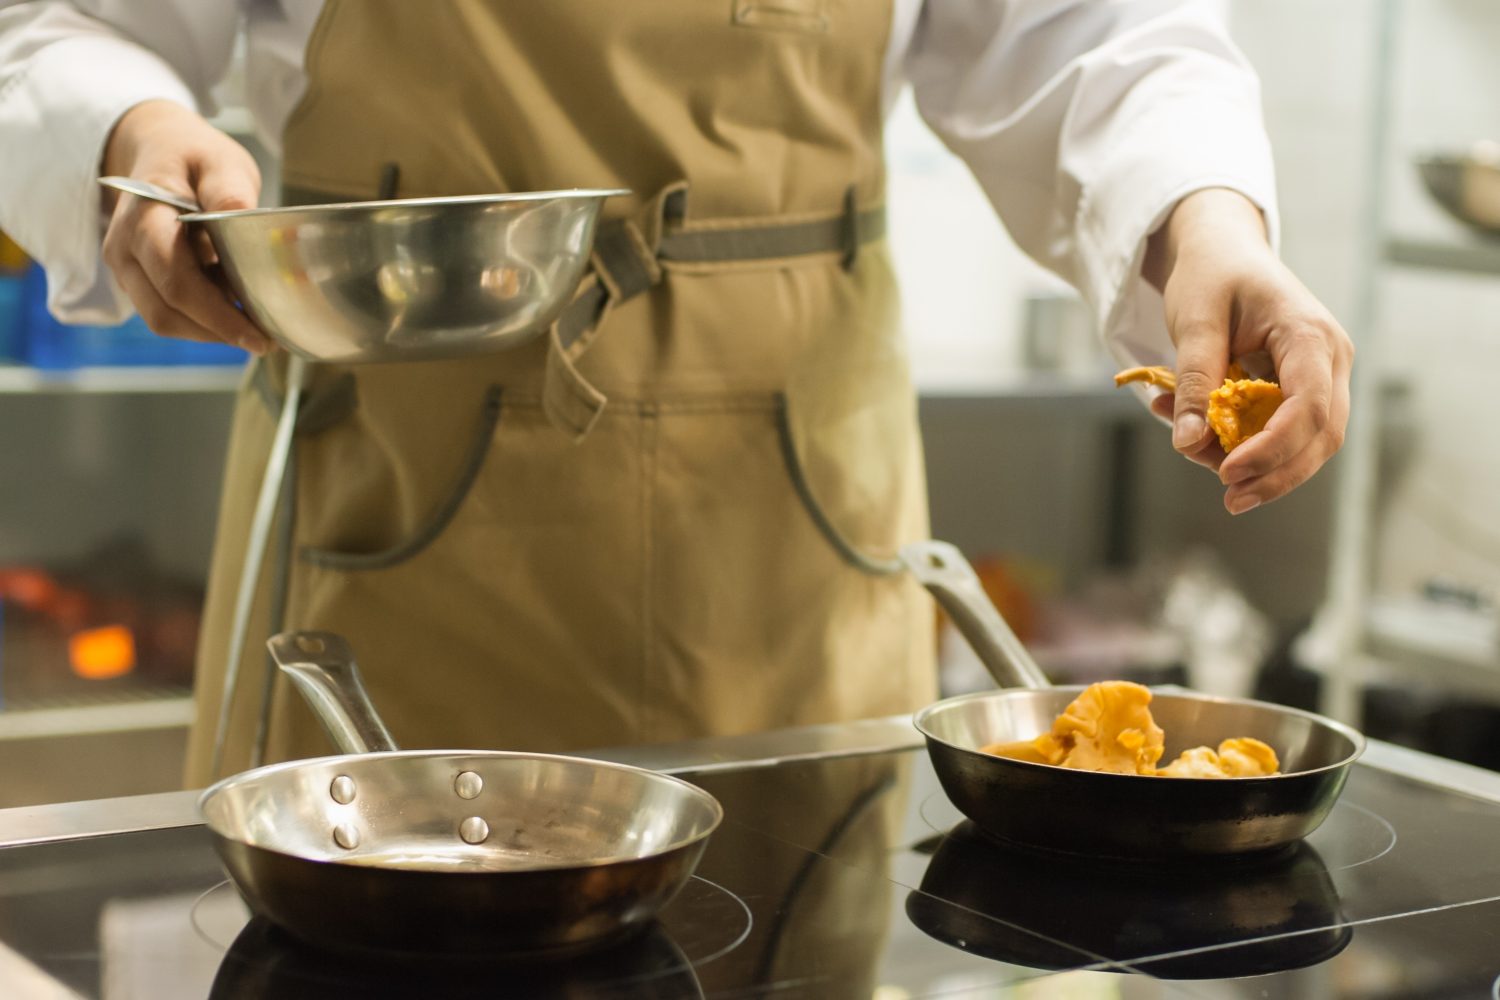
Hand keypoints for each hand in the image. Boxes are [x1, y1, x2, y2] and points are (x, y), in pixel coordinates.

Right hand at [100, 100, 271, 353]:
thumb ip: (229, 193)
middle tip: (268, 341)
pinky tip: (235, 313)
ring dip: (211, 332)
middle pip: (167, 311)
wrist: (158, 151)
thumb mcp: (220, 163)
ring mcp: (126, 267)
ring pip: (165, 320)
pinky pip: (167, 312)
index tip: (258, 336)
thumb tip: (243, 220)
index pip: (175, 279)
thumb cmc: (194, 157)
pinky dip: (202, 322)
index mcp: (144, 216)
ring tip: (256, 328)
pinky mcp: (136, 280)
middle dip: (219, 332)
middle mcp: (123, 248)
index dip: (217, 315)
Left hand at [1142, 189, 1352, 514]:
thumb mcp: (1194, 320)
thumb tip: (1189, 442)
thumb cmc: (1210, 275)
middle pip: (1321, 436)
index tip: (1228, 472)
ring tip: (1204, 461)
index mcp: (1309, 335)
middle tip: (1229, 498)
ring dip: (1262, 467)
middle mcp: (1330, 359)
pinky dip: (1250, 448)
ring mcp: (1323, 376)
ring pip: (1311, 444)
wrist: (1223, 250)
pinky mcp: (1304, 389)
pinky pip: (1288, 433)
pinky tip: (1204, 442)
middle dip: (1275, 474)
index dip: (1272, 449)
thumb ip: (1194, 380)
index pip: (1309, 406)